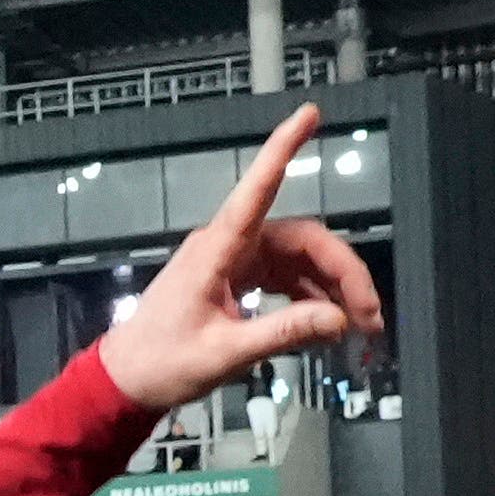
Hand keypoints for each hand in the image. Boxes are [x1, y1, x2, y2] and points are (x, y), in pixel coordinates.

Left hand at [98, 105, 384, 412]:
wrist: (124, 382)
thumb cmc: (161, 365)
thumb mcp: (225, 354)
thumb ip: (282, 333)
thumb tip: (336, 319)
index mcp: (216, 251)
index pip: (256, 191)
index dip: (282, 150)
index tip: (307, 114)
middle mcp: (227, 246)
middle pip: (303, 240)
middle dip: (342, 273)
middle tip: (369, 316)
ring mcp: (233, 262)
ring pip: (300, 260)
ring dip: (331, 289)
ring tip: (358, 327)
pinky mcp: (236, 280)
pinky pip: (286, 278)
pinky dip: (310, 297)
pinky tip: (327, 323)